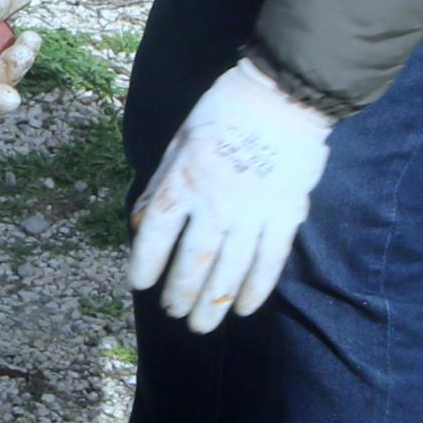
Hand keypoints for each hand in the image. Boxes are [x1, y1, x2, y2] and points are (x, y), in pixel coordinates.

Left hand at [130, 59, 333, 328]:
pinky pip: (268, 262)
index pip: (157, 234)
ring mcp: (252, 215)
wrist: (282, 98)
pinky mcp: (284, 217)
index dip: (145, 264)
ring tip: (202, 324)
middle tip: (174, 312)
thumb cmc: (223, 112)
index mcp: (183, 183)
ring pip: (228, 271)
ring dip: (212, 302)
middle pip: (193, 262)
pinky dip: (254, 289)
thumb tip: (138, 223)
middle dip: (180, 293)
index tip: (141, 284)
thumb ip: (159, 185)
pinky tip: (243, 308)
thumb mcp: (179, 142)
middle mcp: (214, 206)